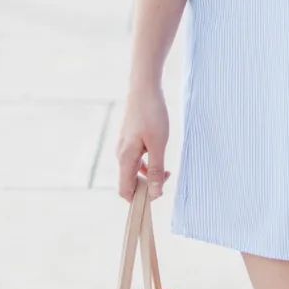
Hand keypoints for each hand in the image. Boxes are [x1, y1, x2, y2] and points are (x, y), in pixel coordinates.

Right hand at [117, 84, 171, 201]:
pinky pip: (135, 161)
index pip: (125, 191)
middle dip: (147, 187)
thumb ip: (156, 170)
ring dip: (148, 176)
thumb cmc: (152, 115)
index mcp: (125, 158)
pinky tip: (159, 159)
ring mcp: (124, 147)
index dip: (139, 199)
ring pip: (133, 172)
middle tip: (167, 178)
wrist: (144, 89)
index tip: (158, 194)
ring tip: (167, 170)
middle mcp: (121, 155)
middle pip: (129, 183)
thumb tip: (155, 193)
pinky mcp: (129, 141)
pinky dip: (146, 165)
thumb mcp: (158, 145)